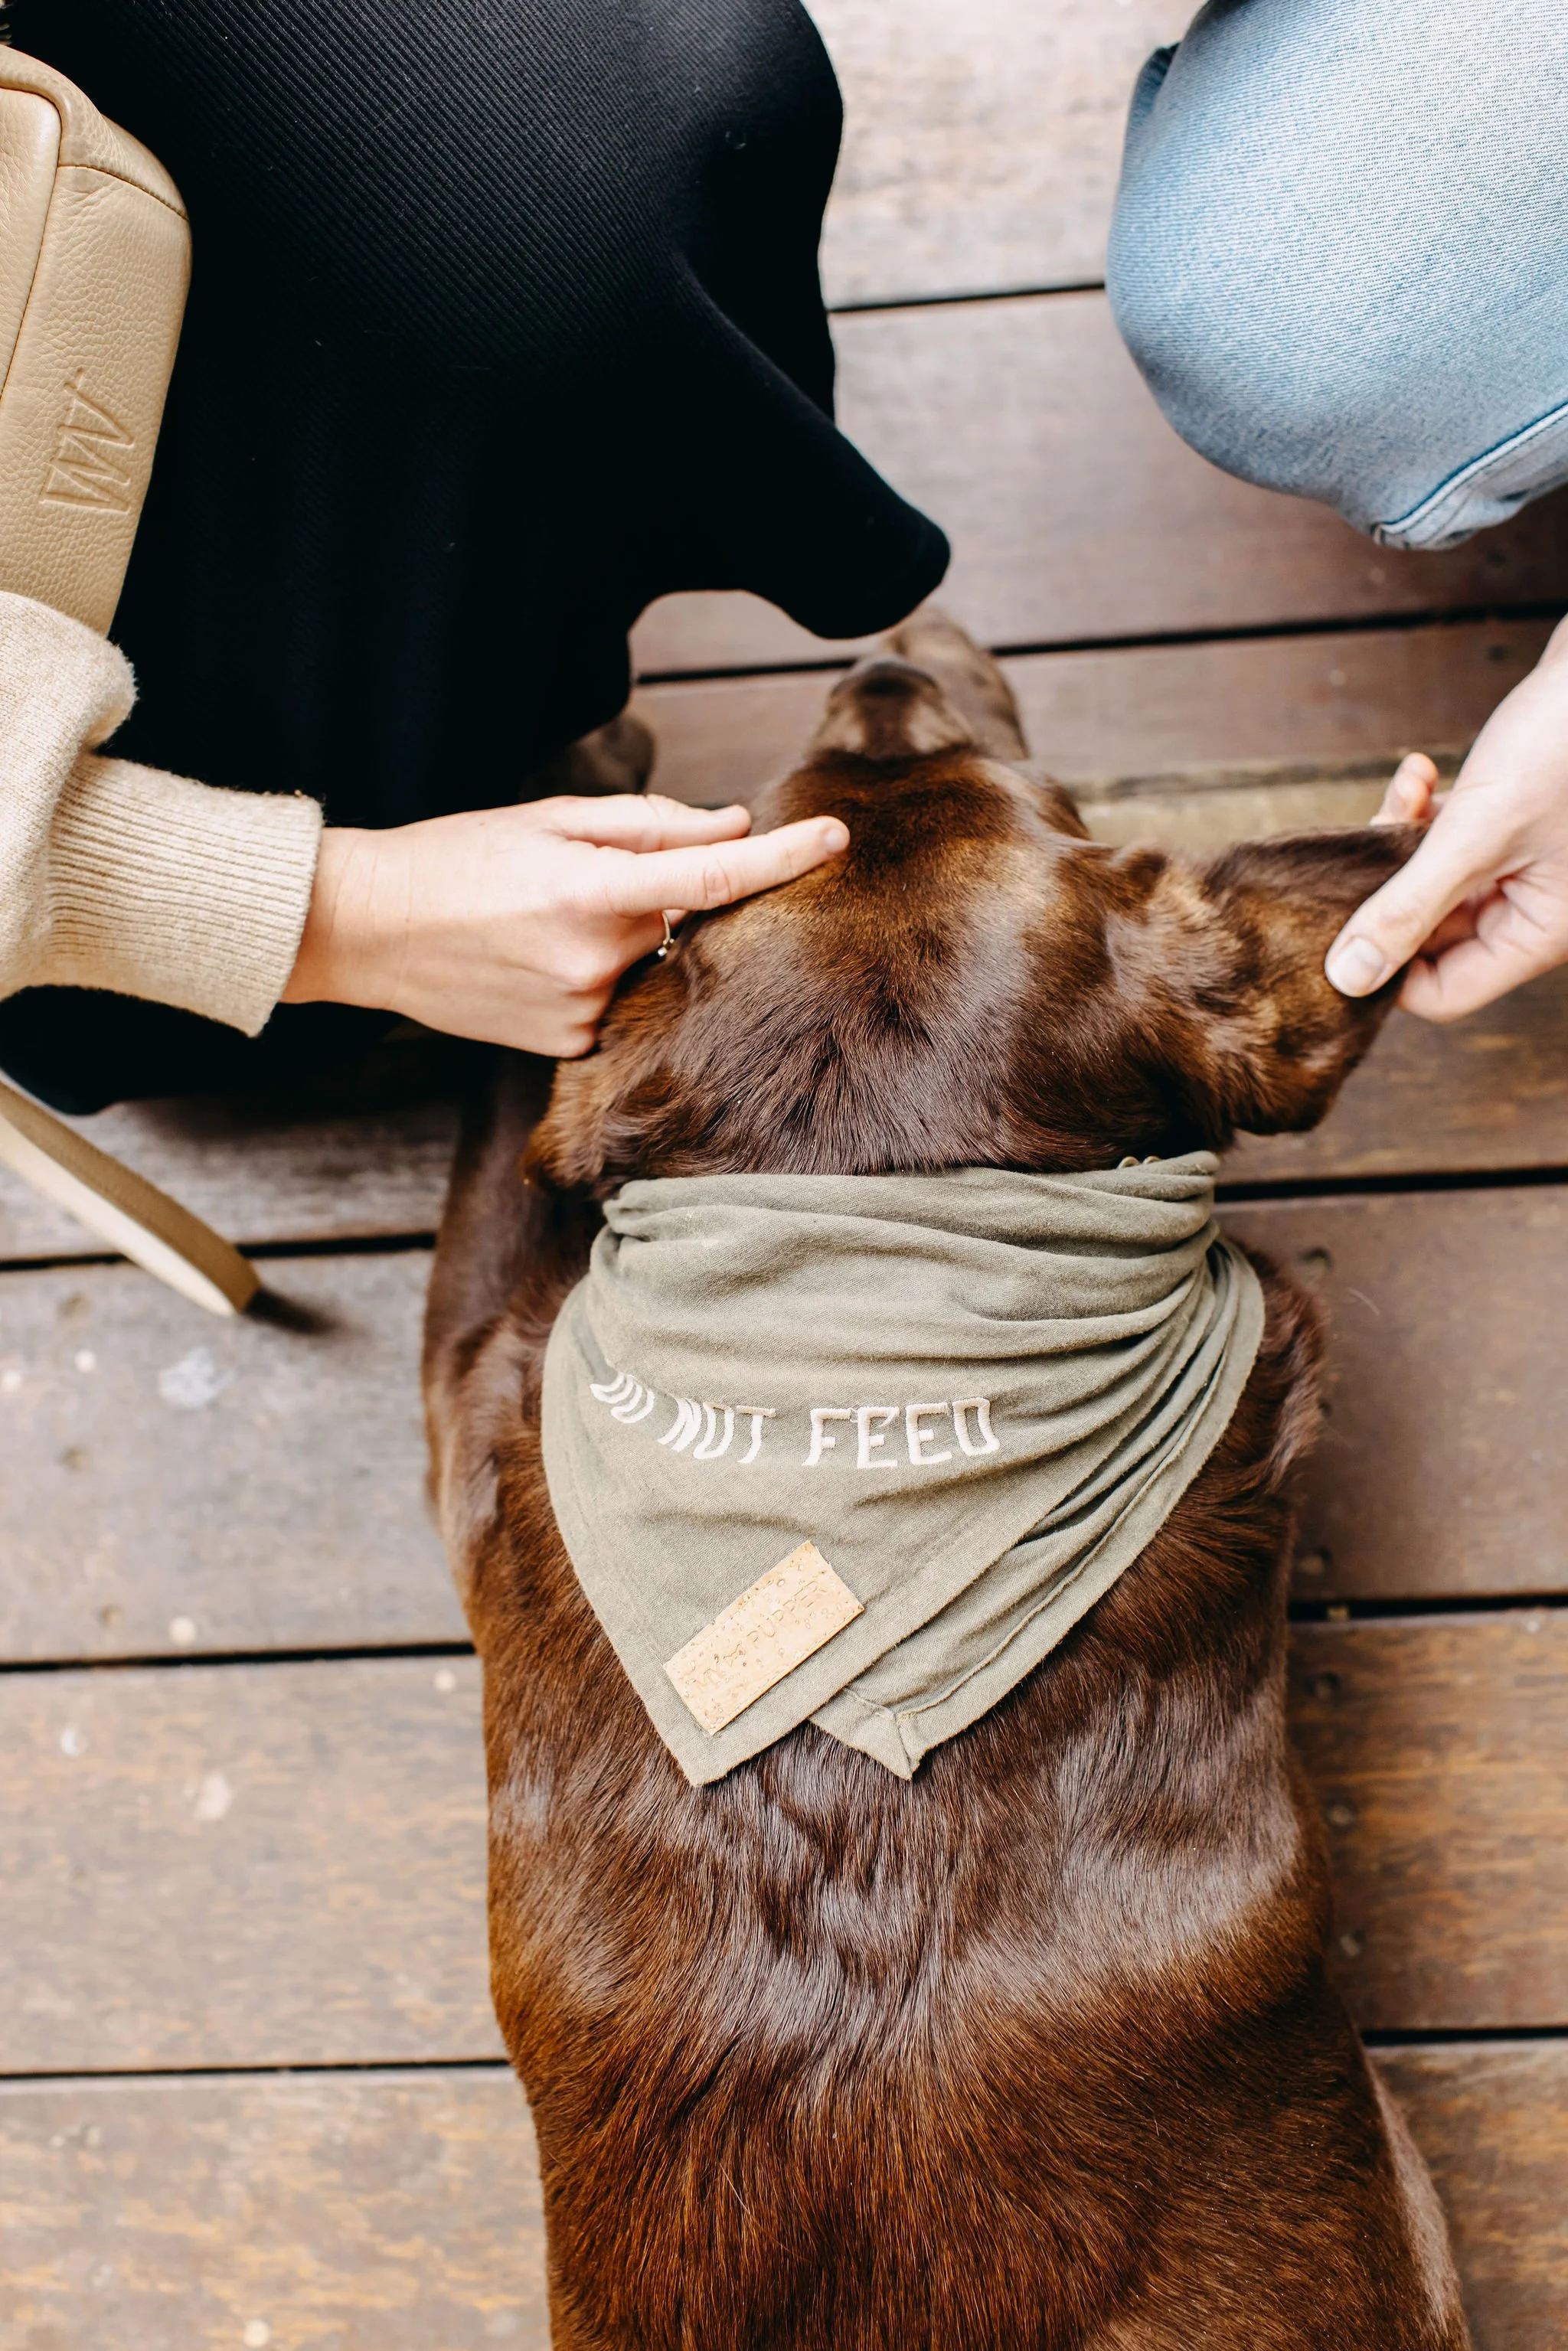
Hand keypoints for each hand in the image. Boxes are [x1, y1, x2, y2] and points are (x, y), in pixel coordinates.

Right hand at [282, 793, 847, 1054]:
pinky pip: (618, 1006)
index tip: (838, 837)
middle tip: (583, 880)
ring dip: (625, 940)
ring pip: (649, 966)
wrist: (365, 929)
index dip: (784, 856)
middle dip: (659, 896)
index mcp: (591, 892)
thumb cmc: (455, 858)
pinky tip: (538, 962)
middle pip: (679, 921)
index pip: (714, 874)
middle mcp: (593, 962)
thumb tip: (736, 825)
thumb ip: (651, 824)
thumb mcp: (549, 820)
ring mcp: (581, 1014)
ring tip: (543, 924)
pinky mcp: (565, 1047)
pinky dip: (600, 979)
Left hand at [1324, 616, 1567, 1020]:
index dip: (1385, 968)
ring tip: (1409, 789)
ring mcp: (1522, 868)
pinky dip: (1425, 812)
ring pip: (1431, 885)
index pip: (1442, 993)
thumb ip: (1408, 908)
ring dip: (1401, 841)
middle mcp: (1533, 909)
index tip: (1341, 923)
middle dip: (1388, 890)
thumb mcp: (1476, 834)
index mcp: (1539, 933)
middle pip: (1429, 938)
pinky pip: (1447, 843)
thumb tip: (1347, 979)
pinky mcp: (1511, 827)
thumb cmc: (1567, 743)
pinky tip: (1421, 771)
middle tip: (1369, 839)